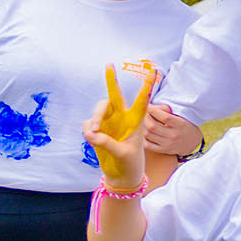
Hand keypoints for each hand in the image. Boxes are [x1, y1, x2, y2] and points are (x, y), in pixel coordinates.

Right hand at [85, 68, 149, 187]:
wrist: (122, 175)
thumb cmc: (131, 163)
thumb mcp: (124, 154)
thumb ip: (107, 142)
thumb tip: (91, 133)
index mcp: (137, 121)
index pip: (142, 100)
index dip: (146, 86)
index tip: (153, 71)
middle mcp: (122, 118)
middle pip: (114, 96)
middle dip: (112, 80)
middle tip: (109, 64)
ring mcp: (109, 123)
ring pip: (99, 109)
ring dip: (95, 117)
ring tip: (94, 132)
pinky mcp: (97, 130)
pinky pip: (88, 124)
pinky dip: (88, 130)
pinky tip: (92, 139)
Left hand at [144, 104, 201, 156]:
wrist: (192, 143)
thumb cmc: (186, 126)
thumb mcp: (182, 117)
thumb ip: (169, 112)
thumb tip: (154, 107)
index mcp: (180, 125)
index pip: (164, 117)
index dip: (154, 110)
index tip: (150, 106)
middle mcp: (174, 135)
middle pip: (152, 126)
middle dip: (146, 118)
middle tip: (147, 114)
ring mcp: (168, 144)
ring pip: (148, 134)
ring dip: (145, 127)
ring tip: (148, 123)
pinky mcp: (163, 150)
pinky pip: (147, 145)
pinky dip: (145, 138)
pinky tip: (149, 133)